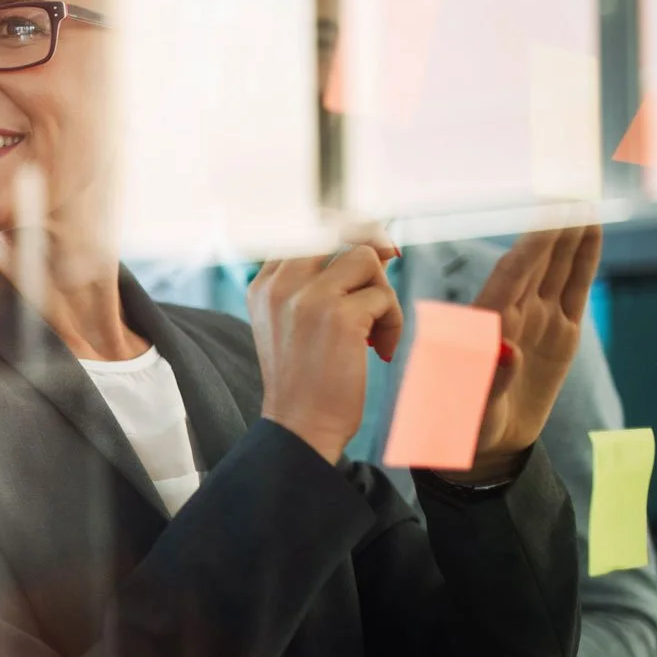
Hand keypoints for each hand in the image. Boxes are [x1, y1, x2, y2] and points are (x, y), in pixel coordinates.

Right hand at [249, 231, 404, 462]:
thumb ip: (320, 285)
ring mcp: (307, 297)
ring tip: (375, 332)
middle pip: (335, 230)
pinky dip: (392, 324)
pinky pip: (383, 297)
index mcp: (264, 286)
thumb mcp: (294, 325)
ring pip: (366, 259)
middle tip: (392, 259)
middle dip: (371, 241)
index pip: (304, 229)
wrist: (300, 427)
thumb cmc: (305, 381)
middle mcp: (280, 285)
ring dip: (382, 295)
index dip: (343, 231)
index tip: (369, 253)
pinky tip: (380, 352)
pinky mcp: (338, 316)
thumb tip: (380, 249)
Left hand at [444, 224, 603, 482]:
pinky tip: (591, 234)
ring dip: (570, 236)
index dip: (530, 247)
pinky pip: (574, 288)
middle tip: (568, 194)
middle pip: (535, 261)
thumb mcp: (471, 408)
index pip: (510, 276)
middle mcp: (511, 314)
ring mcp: (537, 320)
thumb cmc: (465, 426)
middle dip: (550, 229)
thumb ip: (487, 379)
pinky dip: (583, 261)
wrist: (484, 445)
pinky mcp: (560, 332)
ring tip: (583, 203)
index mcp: (485, 326)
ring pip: (556, 268)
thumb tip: (505, 349)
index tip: (546, 217)